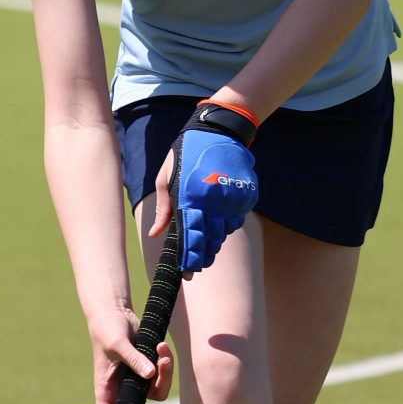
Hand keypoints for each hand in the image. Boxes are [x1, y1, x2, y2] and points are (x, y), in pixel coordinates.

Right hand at [86, 302, 174, 403]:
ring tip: (163, 352)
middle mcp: (121, 391)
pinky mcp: (147, 370)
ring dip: (165, 375)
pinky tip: (162, 347)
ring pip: (157, 394)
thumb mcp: (118, 343)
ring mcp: (135, 382)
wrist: (116, 311)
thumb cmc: (108, 329)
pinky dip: (166, 363)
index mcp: (106, 391)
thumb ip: (134, 360)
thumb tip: (150, 375)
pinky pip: (163, 377)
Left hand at [152, 102, 259, 276]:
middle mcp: (214, 202)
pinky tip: (220, 218)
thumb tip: (156, 235)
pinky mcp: (246, 196)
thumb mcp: (167, 176)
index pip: (191, 239)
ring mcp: (233, 200)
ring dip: (216, 239)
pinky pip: (237, 219)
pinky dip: (228, 223)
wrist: (220, 129)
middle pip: (210, 242)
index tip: (187, 273)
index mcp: (191, 198)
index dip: (189, 260)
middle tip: (197, 264)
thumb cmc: (186, 152)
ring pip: (225, 233)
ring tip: (208, 238)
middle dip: (203, 256)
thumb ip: (164, 209)